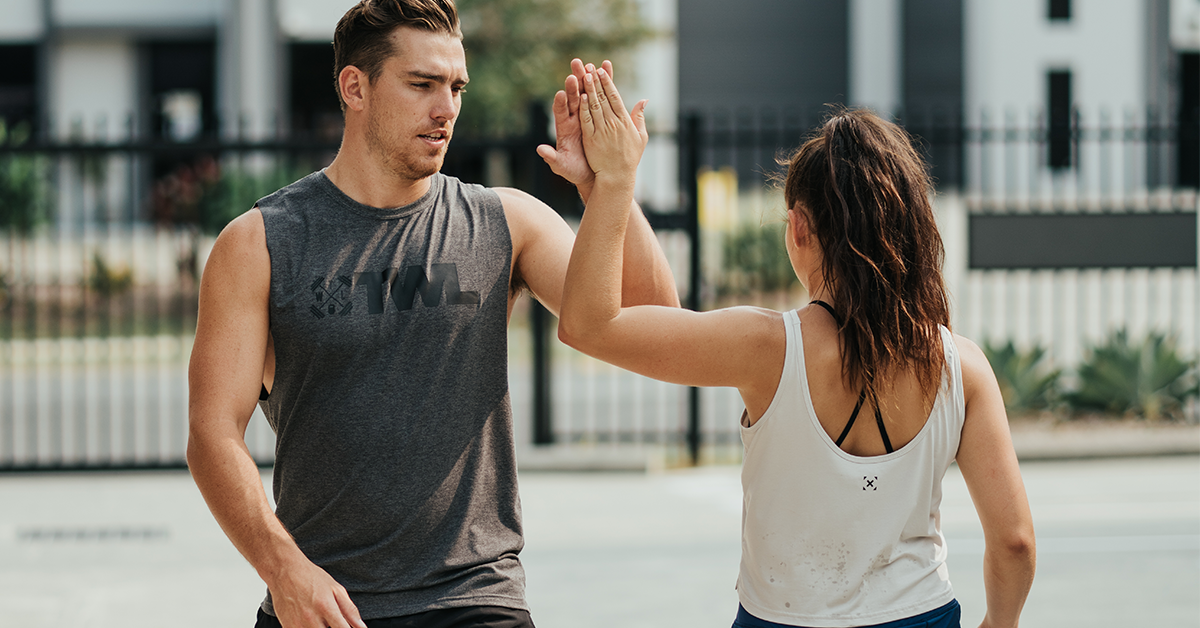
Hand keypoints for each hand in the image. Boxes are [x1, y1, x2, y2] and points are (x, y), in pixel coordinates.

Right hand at [269, 558, 365, 627]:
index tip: (346, 627)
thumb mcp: (336, 590)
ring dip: (321, 627)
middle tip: (330, 619)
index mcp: (326, 607)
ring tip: (321, 618)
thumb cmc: (312, 578)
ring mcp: (297, 625)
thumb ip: (350, 611)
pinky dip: (309, 627)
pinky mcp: (288, 627)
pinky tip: (309, 619)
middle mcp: (311, 619)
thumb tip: (362, 627)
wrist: (284, 570)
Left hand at [536, 59, 614, 192]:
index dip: (560, 103)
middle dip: (573, 84)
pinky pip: (601, 94)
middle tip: (574, 70)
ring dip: (588, 78)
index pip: (560, 112)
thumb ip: (552, 157)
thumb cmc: (573, 170)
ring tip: (590, 64)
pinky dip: (604, 82)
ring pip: (587, 92)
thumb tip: (540, 150)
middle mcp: (573, 118)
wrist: (592, 172)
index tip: (561, 94)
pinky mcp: (598, 112)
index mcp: (563, 128)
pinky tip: (606, 67)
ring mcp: (586, 113)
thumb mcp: (562, 165)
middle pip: (572, 97)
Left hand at [578, 65, 647, 183]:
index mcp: (625, 122)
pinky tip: (580, 97)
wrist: (617, 177)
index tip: (602, 70)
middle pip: (603, 98)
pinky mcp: (591, 139)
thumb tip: (644, 100)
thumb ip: (640, 117)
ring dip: (589, 90)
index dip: (608, 83)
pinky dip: (584, 108)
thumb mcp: (640, 137)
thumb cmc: (629, 158)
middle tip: (590, 66)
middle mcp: (613, 124)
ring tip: (584, 75)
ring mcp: (602, 131)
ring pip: (594, 106)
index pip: (615, 97)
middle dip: (596, 81)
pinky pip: (587, 121)